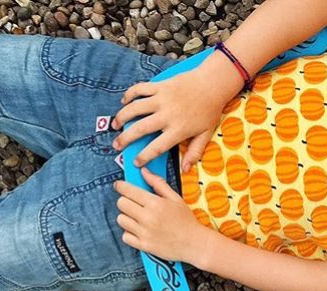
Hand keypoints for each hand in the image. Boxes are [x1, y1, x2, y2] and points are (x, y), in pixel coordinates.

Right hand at [112, 62, 237, 169]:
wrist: (211, 84)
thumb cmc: (209, 111)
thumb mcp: (205, 135)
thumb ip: (194, 152)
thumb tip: (185, 169)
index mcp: (178, 130)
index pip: (157, 147)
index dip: (144, 156)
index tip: (135, 162)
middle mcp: (167, 115)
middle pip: (140, 129)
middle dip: (126, 138)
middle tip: (117, 145)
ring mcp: (161, 99)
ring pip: (135, 108)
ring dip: (122, 117)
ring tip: (115, 125)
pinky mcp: (159, 86)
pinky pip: (139, 89)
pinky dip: (129, 95)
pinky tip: (124, 102)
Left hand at [114, 167, 209, 264]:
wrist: (195, 244)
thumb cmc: (187, 221)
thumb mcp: (175, 198)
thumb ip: (158, 183)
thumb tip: (144, 171)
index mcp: (155, 203)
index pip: (127, 190)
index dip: (121, 186)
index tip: (119, 186)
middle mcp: (147, 217)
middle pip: (121, 204)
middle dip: (125, 201)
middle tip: (133, 204)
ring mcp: (145, 233)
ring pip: (121, 220)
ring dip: (127, 217)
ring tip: (137, 219)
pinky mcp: (144, 245)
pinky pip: (125, 237)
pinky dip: (129, 234)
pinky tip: (139, 231)